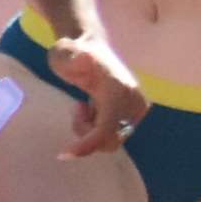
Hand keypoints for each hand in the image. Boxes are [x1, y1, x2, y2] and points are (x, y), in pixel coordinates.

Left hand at [42, 30, 149, 156]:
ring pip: (112, 140)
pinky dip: (98, 129)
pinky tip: (94, 108)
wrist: (89, 47)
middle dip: (87, 133)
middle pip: (110, 139)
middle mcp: (134, 102)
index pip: (107, 128)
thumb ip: (71, 56)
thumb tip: (84, 57)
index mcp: (119, 90)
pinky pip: (114, 135)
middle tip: (77, 108)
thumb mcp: (65, 51)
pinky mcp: (135, 115)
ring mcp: (137, 110)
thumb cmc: (72, 52)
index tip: (63, 154)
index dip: (87, 144)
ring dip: (91, 131)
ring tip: (84, 106)